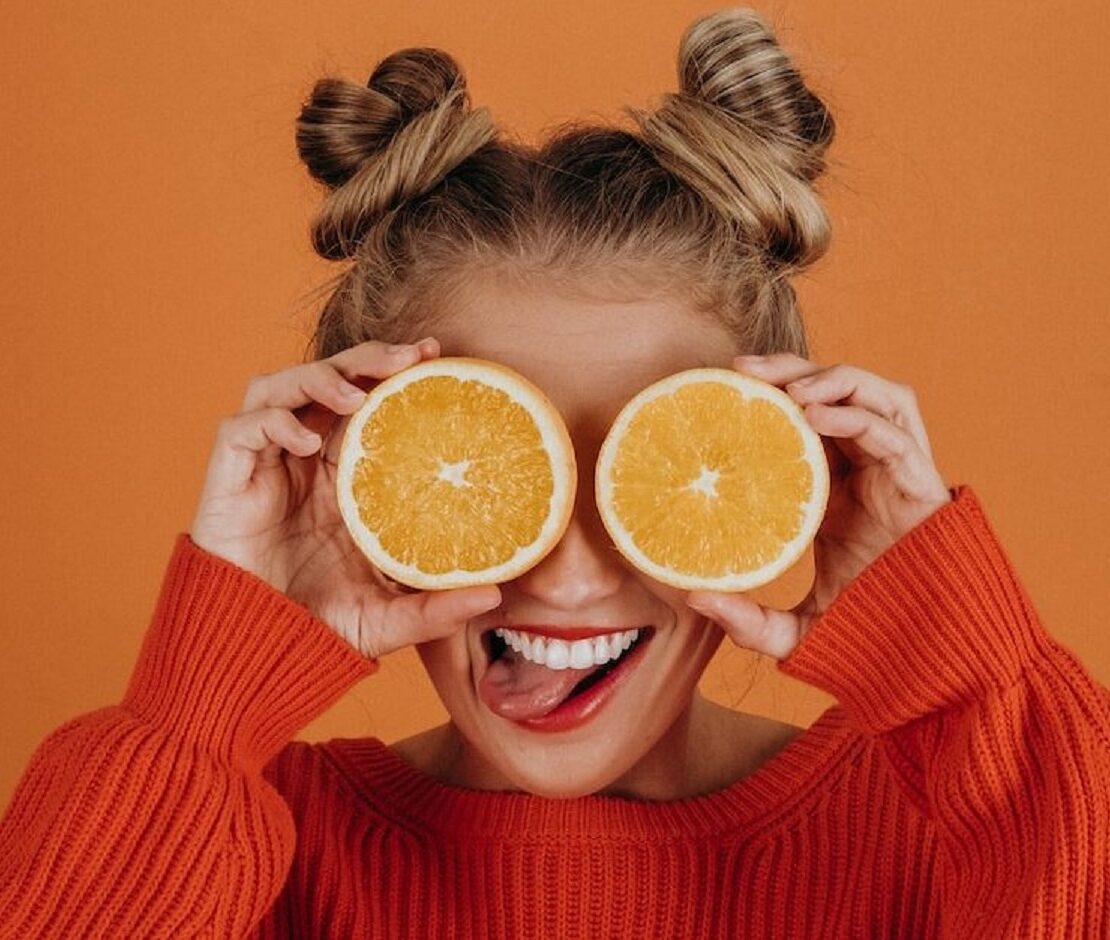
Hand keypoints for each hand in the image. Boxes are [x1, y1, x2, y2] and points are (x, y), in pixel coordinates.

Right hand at [188, 337, 502, 658]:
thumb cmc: (317, 628)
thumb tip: (496, 597)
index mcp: (344, 477)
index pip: (368, 403)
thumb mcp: (388, 618)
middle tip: (411, 355)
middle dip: (366, 357)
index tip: (436, 356)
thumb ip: (436, 608)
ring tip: (358, 396)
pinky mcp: (228, 479)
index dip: (394, 372)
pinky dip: (274, 422)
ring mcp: (265, 466)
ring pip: (280, 386)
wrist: (254, 653)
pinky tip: (306, 442)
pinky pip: (242, 428)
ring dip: (319, 379)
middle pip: (329, 380)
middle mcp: (304, 461)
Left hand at [686, 353, 952, 659]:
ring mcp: (897, 472)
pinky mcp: (923, 484)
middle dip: (791, 369)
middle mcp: (866, 469)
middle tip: (741, 369)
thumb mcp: (794, 629)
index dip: (769, 395)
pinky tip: (816, 416)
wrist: (927, 657)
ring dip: (831, 378)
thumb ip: (748, 619)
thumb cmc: (867, 632)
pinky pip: (893, 432)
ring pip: (872, 395)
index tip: (722, 387)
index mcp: (835, 487)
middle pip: (834, 392)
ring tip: (787, 389)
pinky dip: (856, 415)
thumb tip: (694, 598)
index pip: (803, 420)